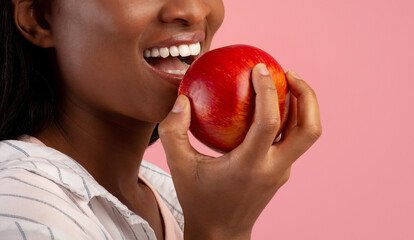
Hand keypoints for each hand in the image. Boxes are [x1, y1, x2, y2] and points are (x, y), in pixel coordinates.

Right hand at [158, 64, 321, 239]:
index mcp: (250, 166)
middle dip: (306, 95)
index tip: (259, 68)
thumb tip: (183, 100)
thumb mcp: (179, 167)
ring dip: (303, 105)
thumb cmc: (199, 200)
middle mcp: (274, 168)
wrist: (221, 233)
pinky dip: (290, 118)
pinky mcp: (282, 172)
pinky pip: (293, 140)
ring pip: (308, 135)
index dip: (267, 90)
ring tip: (286, 83)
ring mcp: (282, 172)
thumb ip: (174, 132)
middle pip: (310, 129)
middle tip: (288, 73)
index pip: (268, 122)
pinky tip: (270, 107)